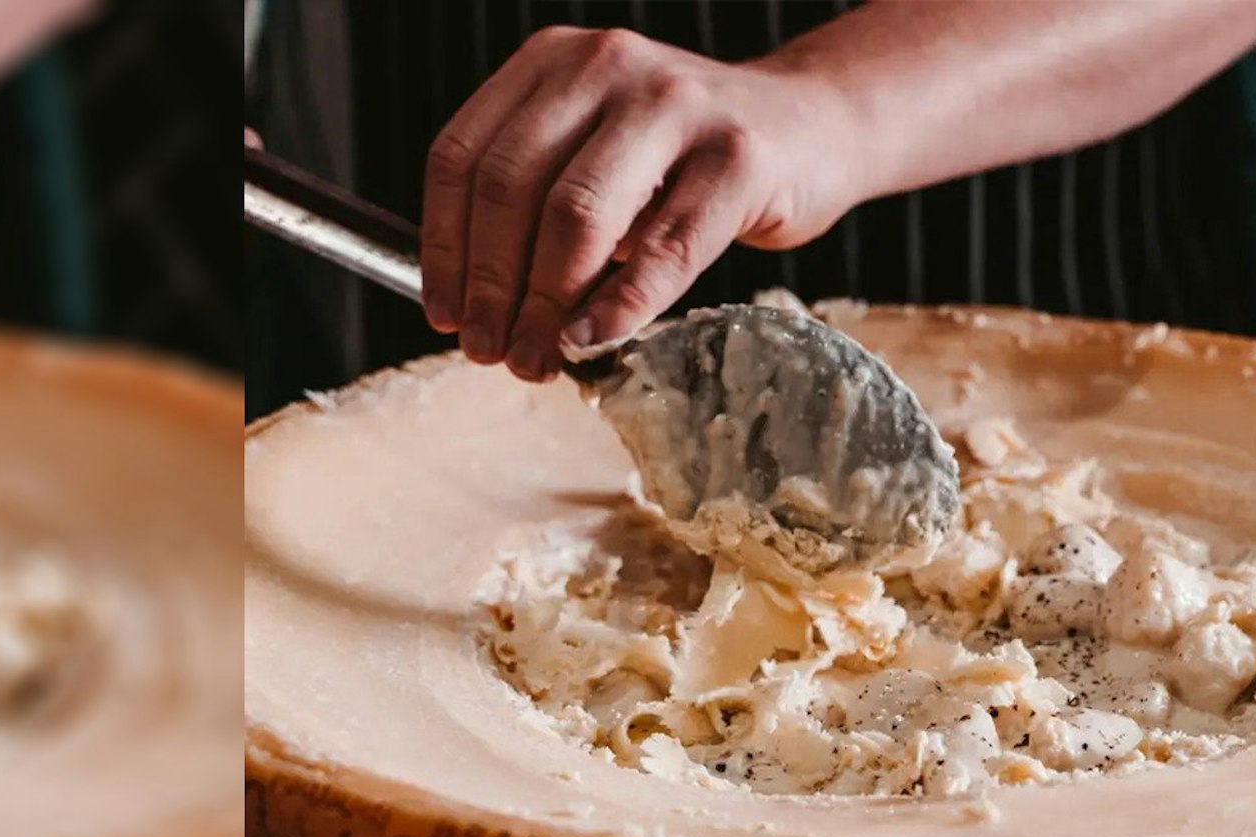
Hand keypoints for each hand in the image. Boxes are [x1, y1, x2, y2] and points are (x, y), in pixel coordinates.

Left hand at [427, 26, 862, 380]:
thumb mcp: (600, 151)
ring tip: (537, 356)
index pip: (464, 155)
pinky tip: (595, 339)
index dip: (442, 246)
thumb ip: (538, 200)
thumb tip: (471, 302)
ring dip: (546, 303)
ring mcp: (676, 105)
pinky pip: (665, 248)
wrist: (813, 125)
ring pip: (578, 214)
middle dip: (492, 286)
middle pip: (512, 187)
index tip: (444, 313)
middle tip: (489, 350)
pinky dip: (621, 306)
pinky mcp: (739, 156)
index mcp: (555, 61)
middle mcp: (608, 67)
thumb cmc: (691, 156)